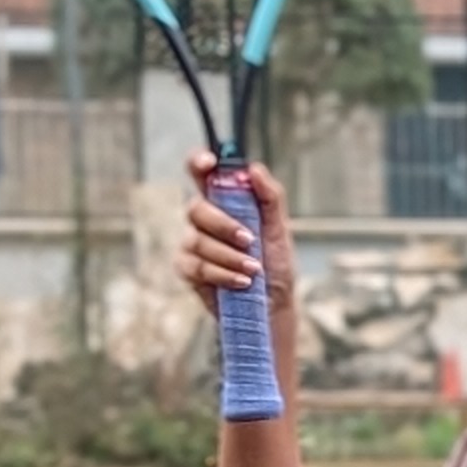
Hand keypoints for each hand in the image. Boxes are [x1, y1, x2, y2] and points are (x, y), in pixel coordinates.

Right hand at [181, 152, 293, 326]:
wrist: (273, 303)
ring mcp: (191, 243)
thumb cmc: (275, 264)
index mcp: (223, 202)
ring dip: (230, 256)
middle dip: (224, 225)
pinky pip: (196, 266)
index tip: (209, 163)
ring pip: (197, 240)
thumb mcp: (280, 229)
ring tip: (255, 269)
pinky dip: (222, 274)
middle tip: (250, 240)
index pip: (201, 173)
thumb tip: (254, 169)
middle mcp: (203, 219)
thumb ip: (270, 197)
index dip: (198, 162)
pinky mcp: (187, 268)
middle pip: (196, 208)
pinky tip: (241, 282)